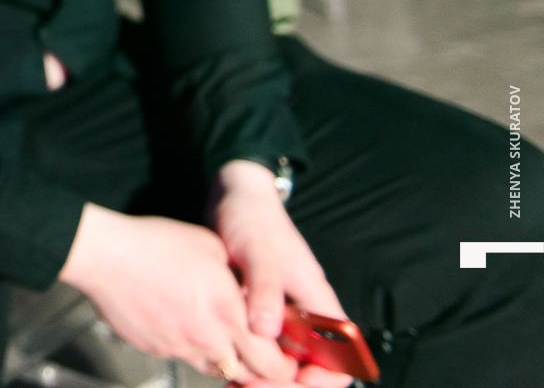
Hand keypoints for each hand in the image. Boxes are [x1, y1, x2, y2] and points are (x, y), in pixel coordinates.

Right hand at [59, 204, 298, 384]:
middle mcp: (209, 339)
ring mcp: (180, 348)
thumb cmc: (154, 244)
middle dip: (259, 369)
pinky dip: (190, 347)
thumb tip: (246, 287)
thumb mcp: (210, 247)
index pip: (274, 364)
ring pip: (217, 369)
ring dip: (225, 359)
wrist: (104, 256)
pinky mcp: (156, 349)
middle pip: (249, 376)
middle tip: (258, 353)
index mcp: (229, 313)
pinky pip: (183, 356)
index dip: (284, 364)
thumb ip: (236, 276)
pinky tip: (180, 320)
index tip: (283, 354)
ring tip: (217, 332)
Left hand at [211, 161, 352, 386]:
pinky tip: (223, 362)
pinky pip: (262, 348)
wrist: (232, 197)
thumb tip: (267, 330)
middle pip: (313, 368)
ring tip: (234, 380)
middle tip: (249, 386)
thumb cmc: (251, 218)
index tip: (295, 380)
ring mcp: (282, 315)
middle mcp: (306, 314)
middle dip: (286, 385)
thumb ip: (265, 289)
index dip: (326, 377)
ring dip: (266, 378)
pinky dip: (248, 361)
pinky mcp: (258, 312)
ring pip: (286, 363)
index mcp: (318, 302)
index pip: (345, 357)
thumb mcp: (257, 252)